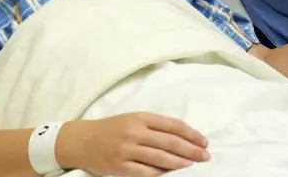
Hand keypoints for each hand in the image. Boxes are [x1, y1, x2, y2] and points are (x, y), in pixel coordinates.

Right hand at [59, 112, 210, 176]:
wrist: (81, 141)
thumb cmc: (110, 129)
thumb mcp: (132, 119)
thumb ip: (154, 126)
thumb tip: (182, 138)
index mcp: (140, 117)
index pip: (172, 125)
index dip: (191, 134)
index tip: (204, 141)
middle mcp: (134, 132)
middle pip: (170, 142)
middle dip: (191, 150)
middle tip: (205, 156)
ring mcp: (126, 150)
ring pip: (160, 158)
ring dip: (180, 163)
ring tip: (192, 165)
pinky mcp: (119, 166)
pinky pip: (145, 172)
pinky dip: (160, 174)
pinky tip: (171, 174)